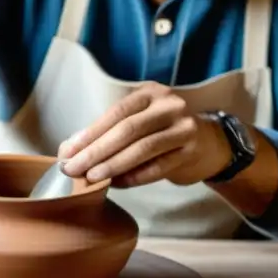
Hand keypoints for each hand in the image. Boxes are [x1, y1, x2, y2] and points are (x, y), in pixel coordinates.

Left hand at [58, 82, 230, 187]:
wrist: (210, 143)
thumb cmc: (162, 132)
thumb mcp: (140, 121)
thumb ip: (109, 132)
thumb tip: (70, 150)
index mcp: (150, 93)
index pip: (115, 113)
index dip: (89, 133)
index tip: (67, 152)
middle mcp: (170, 105)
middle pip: (127, 130)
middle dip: (96, 151)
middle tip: (73, 168)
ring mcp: (184, 127)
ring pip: (142, 148)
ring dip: (113, 165)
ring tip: (91, 178)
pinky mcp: (192, 151)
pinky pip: (158, 167)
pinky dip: (134, 177)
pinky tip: (117, 184)